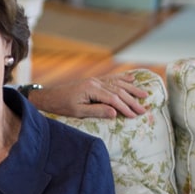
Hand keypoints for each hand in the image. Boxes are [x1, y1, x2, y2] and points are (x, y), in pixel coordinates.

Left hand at [28, 73, 147, 118]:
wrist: (49, 96)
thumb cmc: (62, 106)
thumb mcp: (78, 112)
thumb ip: (97, 111)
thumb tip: (115, 113)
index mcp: (91, 89)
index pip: (113, 99)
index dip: (125, 107)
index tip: (134, 116)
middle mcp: (95, 82)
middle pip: (118, 91)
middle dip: (132, 101)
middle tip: (144, 110)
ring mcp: (95, 80)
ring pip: (117, 83)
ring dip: (131, 89)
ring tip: (144, 95)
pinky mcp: (93, 81)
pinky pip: (111, 78)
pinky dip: (122, 78)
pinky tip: (132, 77)